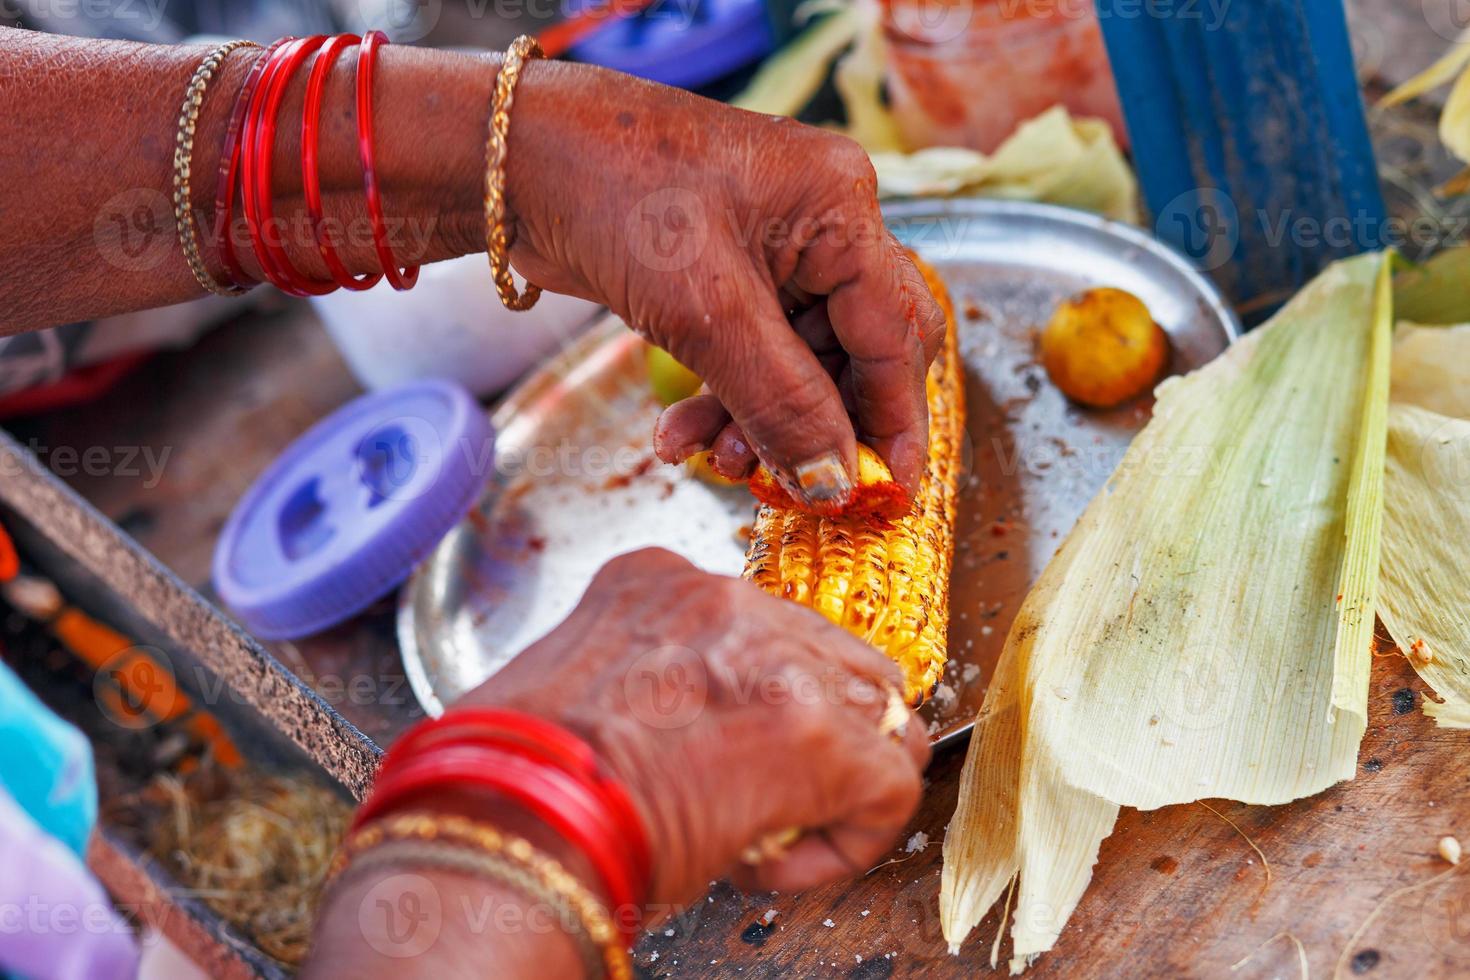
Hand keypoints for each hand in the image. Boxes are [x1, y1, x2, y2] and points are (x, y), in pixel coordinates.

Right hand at [455, 548, 930, 911]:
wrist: (505, 824)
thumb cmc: (514, 779)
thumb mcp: (576, 687)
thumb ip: (648, 679)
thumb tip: (687, 727)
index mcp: (658, 584)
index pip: (762, 627)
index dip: (761, 699)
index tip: (729, 752)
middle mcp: (724, 601)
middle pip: (831, 658)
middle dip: (817, 732)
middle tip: (769, 796)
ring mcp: (777, 658)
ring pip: (872, 714)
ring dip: (836, 782)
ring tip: (771, 835)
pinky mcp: (818, 733)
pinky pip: (888, 782)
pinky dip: (855, 834)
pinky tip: (785, 862)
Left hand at [504, 63, 946, 501]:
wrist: (515, 161)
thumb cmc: (616, 197)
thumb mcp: (707, 314)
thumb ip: (782, 404)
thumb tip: (834, 484)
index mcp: (840, 208)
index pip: (896, 333)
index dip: (894, 422)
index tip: (888, 495)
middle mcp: (819, 222)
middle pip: (851, 352)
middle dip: (816, 423)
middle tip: (791, 485)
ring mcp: (772, 246)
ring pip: (794, 362)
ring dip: (756, 420)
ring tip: (709, 458)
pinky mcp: (725, 270)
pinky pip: (749, 352)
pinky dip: (722, 397)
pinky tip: (678, 434)